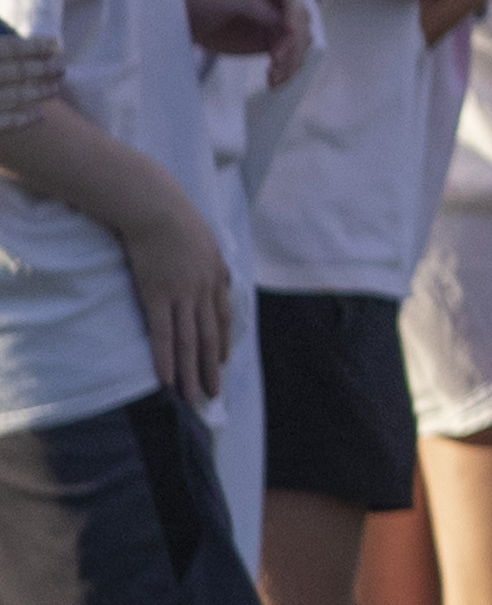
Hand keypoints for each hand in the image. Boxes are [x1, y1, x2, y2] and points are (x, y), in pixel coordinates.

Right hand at [112, 184, 232, 408]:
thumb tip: (209, 271)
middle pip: (209, 337)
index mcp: (217, 275)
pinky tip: (167, 380)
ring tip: (194, 398)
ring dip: (192, 373)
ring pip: (189, 342)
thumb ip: (208, 260)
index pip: (222, 318)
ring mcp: (182, 295)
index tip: (220, 362)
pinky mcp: (156, 296)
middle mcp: (204, 290)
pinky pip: (162, 334)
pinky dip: (166, 359)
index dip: (221, 342)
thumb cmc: (174, 217)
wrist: (156, 206)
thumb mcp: (204, 238)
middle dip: (211, 368)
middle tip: (213, 394)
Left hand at [185, 0, 308, 86]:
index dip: (294, 11)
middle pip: (301, 21)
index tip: (289, 30)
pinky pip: (288, 58)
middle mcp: (279, 2)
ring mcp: (277, 23)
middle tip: (276, 61)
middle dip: (292, 43)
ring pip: (299, 42)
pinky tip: (273, 82)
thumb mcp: (227, 1)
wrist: (185, 20)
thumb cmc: (202, 1)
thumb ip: (256, 8)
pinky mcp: (272, 42)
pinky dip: (285, 71)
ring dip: (291, 61)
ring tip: (273, 78)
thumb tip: (286, 25)